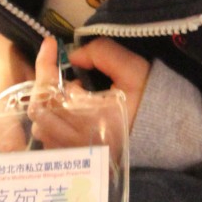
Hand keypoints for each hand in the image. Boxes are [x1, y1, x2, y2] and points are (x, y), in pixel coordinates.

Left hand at [27, 35, 149, 153]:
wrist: (161, 132)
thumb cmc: (147, 99)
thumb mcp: (133, 70)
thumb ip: (104, 54)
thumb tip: (73, 56)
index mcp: (93, 116)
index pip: (53, 89)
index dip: (45, 63)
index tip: (49, 43)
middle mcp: (79, 138)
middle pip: (40, 108)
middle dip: (44, 83)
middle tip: (59, 70)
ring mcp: (74, 151)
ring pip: (39, 124)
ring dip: (47, 103)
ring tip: (67, 92)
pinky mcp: (74, 158)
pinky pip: (48, 139)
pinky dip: (50, 120)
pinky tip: (67, 110)